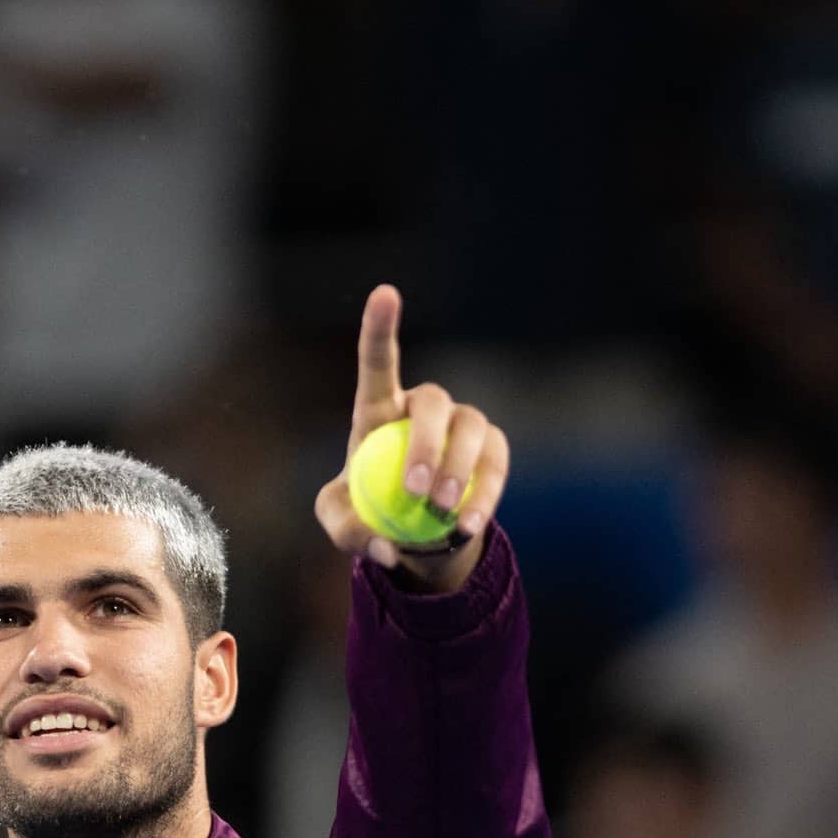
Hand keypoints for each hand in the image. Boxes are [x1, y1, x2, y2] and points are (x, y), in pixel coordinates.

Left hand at [313, 285, 510, 591]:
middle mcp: (424, 406)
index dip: (381, 326)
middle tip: (414, 490)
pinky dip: (483, 496)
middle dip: (426, 442)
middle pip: (432, 402)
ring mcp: (463, 424)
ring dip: (458, 468)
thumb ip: (349, 532)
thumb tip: (383, 546)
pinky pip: (495, 463)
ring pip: (471, 428)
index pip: (379, 362)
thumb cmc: (370, 513)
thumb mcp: (342, 524)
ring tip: (440, 510)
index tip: (386, 291)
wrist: (417, 533)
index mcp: (378, 408)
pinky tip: (466, 525)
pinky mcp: (493, 450)